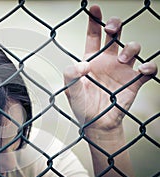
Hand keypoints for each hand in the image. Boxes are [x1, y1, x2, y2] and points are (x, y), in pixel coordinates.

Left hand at [64, 5, 156, 130]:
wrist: (96, 124)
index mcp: (91, 59)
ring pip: (132, 48)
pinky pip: (147, 70)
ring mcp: (122, 70)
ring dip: (130, 47)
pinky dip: (148, 67)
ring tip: (122, 58)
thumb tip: (83, 64)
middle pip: (115, 36)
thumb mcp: (70, 90)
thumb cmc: (82, 105)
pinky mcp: (133, 82)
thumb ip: (71, 75)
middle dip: (115, 26)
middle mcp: (108, 61)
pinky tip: (142, 70)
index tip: (94, 8)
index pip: (93, 36)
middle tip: (112, 28)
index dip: (94, 22)